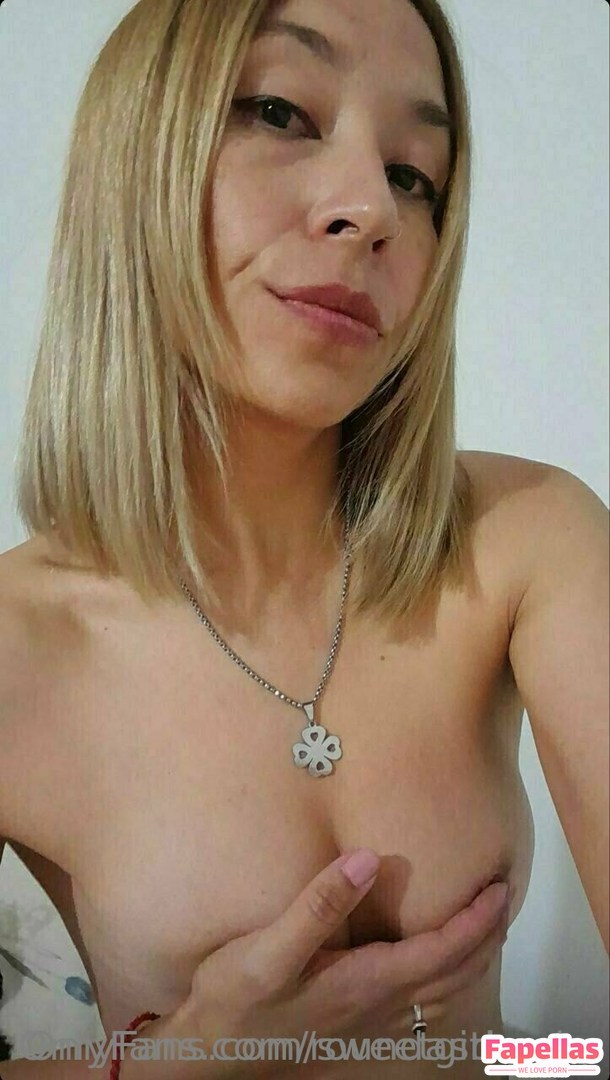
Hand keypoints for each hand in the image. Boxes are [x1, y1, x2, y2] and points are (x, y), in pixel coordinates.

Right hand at [162, 849, 508, 1072]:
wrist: (213, 1055)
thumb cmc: (237, 1001)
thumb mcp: (269, 950)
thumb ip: (318, 904)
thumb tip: (366, 859)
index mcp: (365, 983)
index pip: (441, 950)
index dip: (475, 920)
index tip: (499, 888)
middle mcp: (377, 1007)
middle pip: (453, 974)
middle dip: (486, 938)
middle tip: (504, 899)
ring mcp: (369, 1022)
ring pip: (442, 994)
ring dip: (473, 960)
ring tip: (486, 929)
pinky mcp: (355, 1026)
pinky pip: (423, 1006)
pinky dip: (447, 982)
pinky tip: (438, 971)